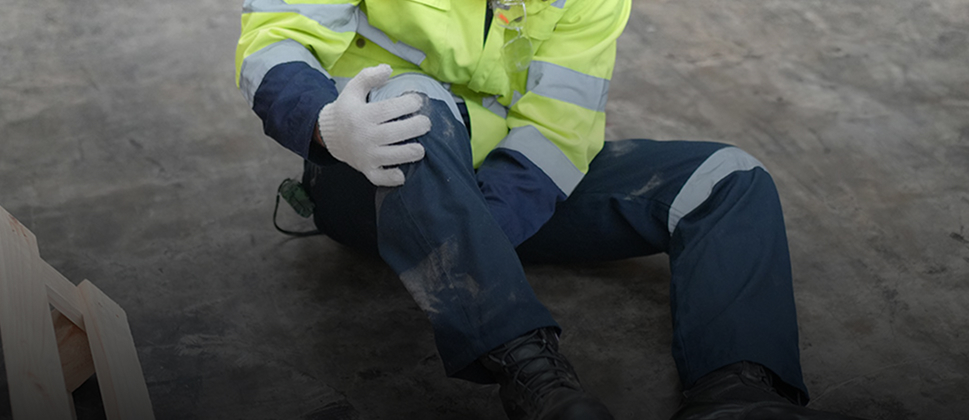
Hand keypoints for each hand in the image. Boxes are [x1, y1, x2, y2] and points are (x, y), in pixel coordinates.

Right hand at [317, 64, 430, 185]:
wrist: (329, 136)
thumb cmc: (347, 110)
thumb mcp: (353, 89)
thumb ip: (369, 77)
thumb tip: (388, 68)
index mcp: (362, 115)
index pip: (388, 109)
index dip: (407, 104)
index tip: (418, 101)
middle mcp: (364, 136)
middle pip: (393, 133)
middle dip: (414, 127)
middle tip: (426, 123)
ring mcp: (365, 155)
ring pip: (391, 157)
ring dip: (409, 153)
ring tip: (421, 149)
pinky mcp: (366, 170)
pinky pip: (379, 178)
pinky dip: (391, 179)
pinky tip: (402, 174)